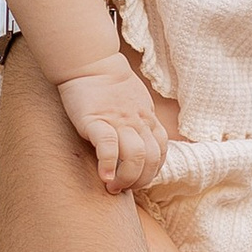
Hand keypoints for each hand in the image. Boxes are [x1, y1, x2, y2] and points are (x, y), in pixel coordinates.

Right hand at [56, 55, 168, 192]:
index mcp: (148, 119)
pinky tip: (103, 177)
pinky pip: (109, 146)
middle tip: (123, 189)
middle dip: (140, 181)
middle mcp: (138, 122)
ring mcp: (119, 122)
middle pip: (151, 159)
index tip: (136, 181)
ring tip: (112, 187)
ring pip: (136, 156)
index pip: (161, 152)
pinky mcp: (97, 121)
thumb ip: (140, 122)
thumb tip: (140, 145)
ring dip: (127, 178)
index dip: (151, 172)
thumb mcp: (135, 103)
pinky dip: (108, 165)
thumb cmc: (108, 85)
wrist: (90, 62)